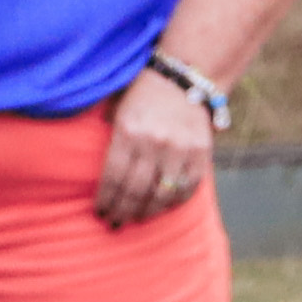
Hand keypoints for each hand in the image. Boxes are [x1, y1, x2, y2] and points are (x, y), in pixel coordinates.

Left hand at [95, 66, 214, 227]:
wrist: (183, 78)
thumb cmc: (142, 94)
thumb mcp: (118, 110)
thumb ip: (111, 139)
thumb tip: (101, 175)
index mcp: (128, 131)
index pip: (113, 177)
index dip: (106, 199)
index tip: (100, 212)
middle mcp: (154, 142)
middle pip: (136, 190)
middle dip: (123, 210)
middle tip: (115, 223)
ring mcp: (180, 150)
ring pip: (162, 194)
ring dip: (147, 211)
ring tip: (136, 218)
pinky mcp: (200, 153)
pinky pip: (187, 188)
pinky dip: (174, 202)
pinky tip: (162, 207)